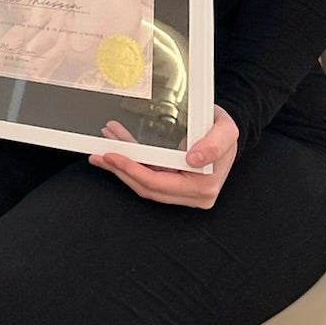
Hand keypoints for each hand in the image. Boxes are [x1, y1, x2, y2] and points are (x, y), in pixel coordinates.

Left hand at [89, 106, 238, 207]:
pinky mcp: (172, 182)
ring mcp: (181, 190)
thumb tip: (193, 160)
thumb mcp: (226, 132)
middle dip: (121, 170)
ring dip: (121, 165)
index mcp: (203, 188)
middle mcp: (192, 194)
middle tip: (99, 154)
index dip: (133, 171)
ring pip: (143, 182)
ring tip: (103, 146)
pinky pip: (147, 174)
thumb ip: (213, 145)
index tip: (113, 156)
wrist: (225, 129)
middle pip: (147, 187)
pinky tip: (117, 147)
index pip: (159, 184)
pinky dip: (131, 161)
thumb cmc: (224, 130)